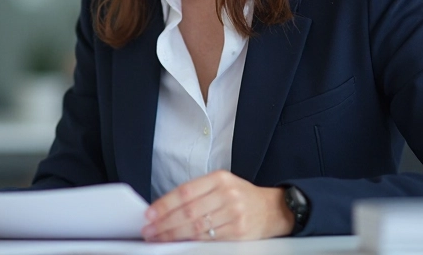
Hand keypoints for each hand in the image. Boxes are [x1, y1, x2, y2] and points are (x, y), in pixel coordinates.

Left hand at [141, 170, 293, 240]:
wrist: (273, 209)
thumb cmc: (241, 197)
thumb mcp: (222, 184)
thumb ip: (197, 193)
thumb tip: (165, 208)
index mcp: (220, 178)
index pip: (185, 192)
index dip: (165, 204)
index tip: (149, 214)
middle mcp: (227, 194)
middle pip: (188, 211)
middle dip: (165, 223)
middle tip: (149, 230)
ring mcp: (234, 214)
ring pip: (196, 227)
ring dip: (173, 234)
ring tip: (158, 238)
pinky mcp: (238, 232)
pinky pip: (209, 239)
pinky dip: (191, 242)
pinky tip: (179, 242)